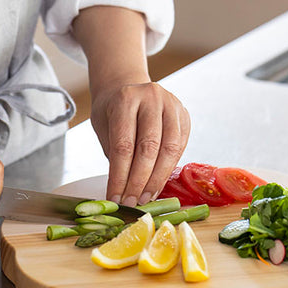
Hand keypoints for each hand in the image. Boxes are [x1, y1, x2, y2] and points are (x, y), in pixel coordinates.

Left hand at [72, 6, 190, 205]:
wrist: (128, 85)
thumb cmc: (112, 110)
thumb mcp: (102, 126)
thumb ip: (114, 153)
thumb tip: (122, 191)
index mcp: (126, 99)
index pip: (124, 145)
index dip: (120, 176)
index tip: (115, 197)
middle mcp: (152, 98)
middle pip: (149, 148)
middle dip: (140, 181)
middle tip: (131, 202)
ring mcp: (172, 105)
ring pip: (170, 150)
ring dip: (157, 179)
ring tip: (145, 198)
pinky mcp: (185, 115)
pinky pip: (180, 148)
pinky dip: (168, 169)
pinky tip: (157, 184)